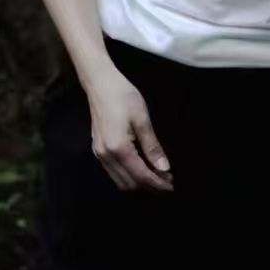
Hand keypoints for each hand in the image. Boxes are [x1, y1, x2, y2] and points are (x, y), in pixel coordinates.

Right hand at [87, 67, 172, 193]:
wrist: (100, 83)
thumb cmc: (123, 96)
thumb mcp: (142, 119)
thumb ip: (152, 146)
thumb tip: (164, 168)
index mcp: (118, 148)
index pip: (141, 175)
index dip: (157, 183)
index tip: (172, 186)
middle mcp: (106, 156)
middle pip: (130, 183)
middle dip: (150, 186)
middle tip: (167, 180)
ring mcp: (99, 154)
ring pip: (121, 181)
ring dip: (139, 182)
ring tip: (157, 175)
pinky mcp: (98, 150)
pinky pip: (114, 172)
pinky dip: (129, 175)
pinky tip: (141, 167)